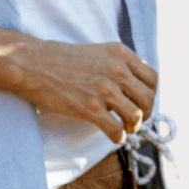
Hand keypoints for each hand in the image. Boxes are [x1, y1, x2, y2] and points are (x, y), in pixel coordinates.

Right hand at [4, 37, 157, 140]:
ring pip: (136, 115)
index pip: (153, 78)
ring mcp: (103, 88)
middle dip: (146, 113)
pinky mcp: (89, 107)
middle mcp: (116, 69)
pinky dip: (118, 137)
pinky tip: (112, 135)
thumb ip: (120, 64)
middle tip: (135, 120)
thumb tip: (137, 86)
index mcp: (120, 54)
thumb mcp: (99, 52)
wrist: (35, 64)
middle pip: (148, 98)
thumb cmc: (64, 60)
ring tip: (124, 128)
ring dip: (133, 126)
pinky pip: (116, 130)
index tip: (143, 103)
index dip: (152, 95)